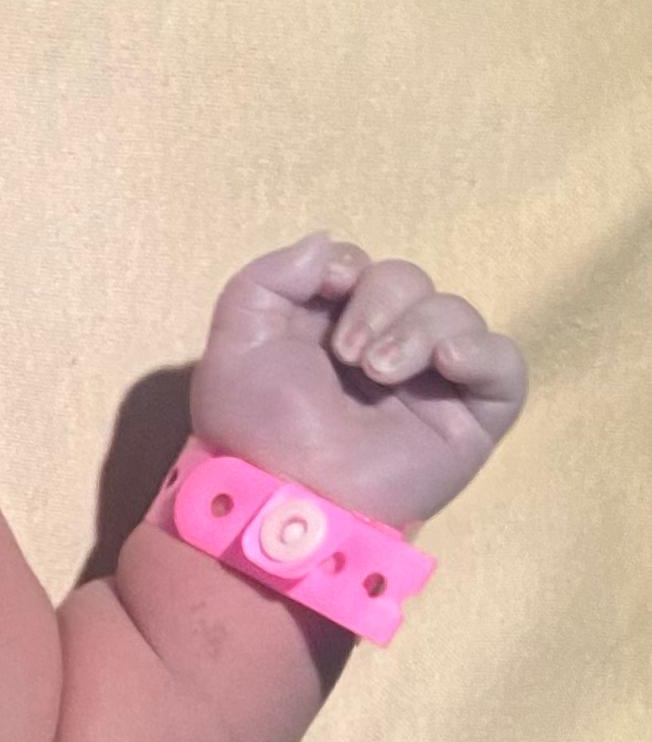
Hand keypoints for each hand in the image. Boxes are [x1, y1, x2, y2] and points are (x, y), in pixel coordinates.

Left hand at [189, 234, 526, 529]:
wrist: (288, 497)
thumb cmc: (257, 427)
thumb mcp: (238, 338)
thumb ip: (270, 275)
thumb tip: (328, 244)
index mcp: (329, 331)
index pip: (362, 269)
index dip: (349, 270)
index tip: (330, 290)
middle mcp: (382, 352)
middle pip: (410, 282)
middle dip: (382, 301)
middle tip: (349, 355)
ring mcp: (429, 387)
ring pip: (455, 313)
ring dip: (419, 328)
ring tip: (382, 373)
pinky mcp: (470, 421)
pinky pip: (504, 366)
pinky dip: (483, 351)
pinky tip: (448, 362)